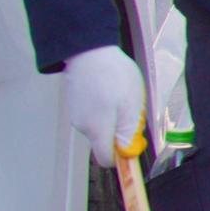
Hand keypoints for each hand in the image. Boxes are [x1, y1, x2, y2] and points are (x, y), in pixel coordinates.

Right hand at [58, 44, 147, 171]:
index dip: (122, 156)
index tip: (133, 142)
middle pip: (105, 142)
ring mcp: (76, 114)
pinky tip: (109, 90)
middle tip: (131, 109)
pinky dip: (104, 108)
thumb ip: (128, 133)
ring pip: (100, 127)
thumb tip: (127, 153)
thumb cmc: (113, 76)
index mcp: (97, 130)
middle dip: (121, 131)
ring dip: (113, 117)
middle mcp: (82, 127)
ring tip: (119, 95)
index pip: (106, 160)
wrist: (88, 50)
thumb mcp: (131, 106)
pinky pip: (93, 114)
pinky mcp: (75, 103)